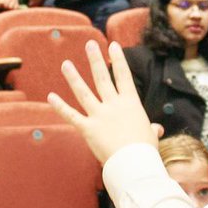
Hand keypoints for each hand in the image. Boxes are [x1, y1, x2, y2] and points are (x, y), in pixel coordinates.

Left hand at [48, 40, 161, 164]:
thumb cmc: (145, 151)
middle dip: (95, 60)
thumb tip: (157, 129)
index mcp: (131, 104)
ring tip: (65, 63)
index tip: (113, 45)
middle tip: (89, 44)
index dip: (118, 60)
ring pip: (83, 92)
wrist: (134, 163)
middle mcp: (114, 105)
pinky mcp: (88, 128)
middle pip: (102, 78)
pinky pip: (71, 116)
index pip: (123, 76)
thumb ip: (151, 129)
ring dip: (74, 77)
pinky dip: (60, 106)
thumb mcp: (150, 136)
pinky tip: (50, 96)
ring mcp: (99, 115)